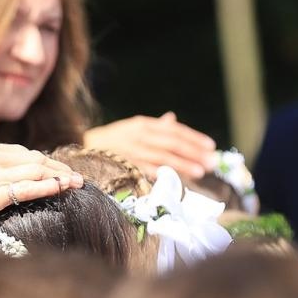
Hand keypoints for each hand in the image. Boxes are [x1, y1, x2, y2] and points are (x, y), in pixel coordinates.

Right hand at [85, 112, 216, 180]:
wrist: (85, 146)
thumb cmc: (114, 139)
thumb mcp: (134, 128)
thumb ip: (155, 126)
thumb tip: (172, 119)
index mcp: (145, 124)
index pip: (174, 130)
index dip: (194, 138)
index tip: (211, 146)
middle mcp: (140, 134)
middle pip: (172, 143)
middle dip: (194, 152)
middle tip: (212, 162)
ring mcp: (132, 149)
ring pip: (162, 156)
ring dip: (183, 164)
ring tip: (200, 172)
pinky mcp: (124, 163)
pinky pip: (146, 168)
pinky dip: (161, 172)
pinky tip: (175, 178)